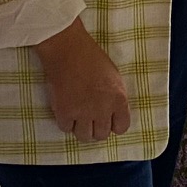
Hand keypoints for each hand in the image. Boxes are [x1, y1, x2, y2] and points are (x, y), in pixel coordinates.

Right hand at [34, 19, 130, 141]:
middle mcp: (103, 109)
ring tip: (78, 118)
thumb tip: (112, 114)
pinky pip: (65, 128)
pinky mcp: (64, 112)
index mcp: (119, 99)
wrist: (68, 49)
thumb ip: (114, 98)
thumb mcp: (114, 78)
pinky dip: (65, 122)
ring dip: (81, 129)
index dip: (114, 125)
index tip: (107, 121)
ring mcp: (83, 112)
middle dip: (96, 129)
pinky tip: (66, 110)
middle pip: (102, 135)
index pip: (122, 127)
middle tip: (90, 120)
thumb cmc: (91, 58)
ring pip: (84, 136)